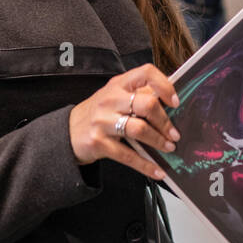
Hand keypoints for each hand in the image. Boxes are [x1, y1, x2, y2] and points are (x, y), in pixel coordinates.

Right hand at [69, 63, 180, 179]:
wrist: (68, 132)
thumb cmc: (99, 113)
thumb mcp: (115, 97)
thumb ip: (139, 95)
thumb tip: (170, 102)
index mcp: (118, 84)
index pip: (146, 73)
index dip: (164, 86)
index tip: (175, 102)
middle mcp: (110, 99)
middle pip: (146, 105)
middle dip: (165, 122)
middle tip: (174, 134)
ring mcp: (103, 121)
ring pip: (139, 129)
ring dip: (159, 141)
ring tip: (168, 147)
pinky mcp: (99, 142)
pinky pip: (128, 155)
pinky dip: (146, 165)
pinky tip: (157, 170)